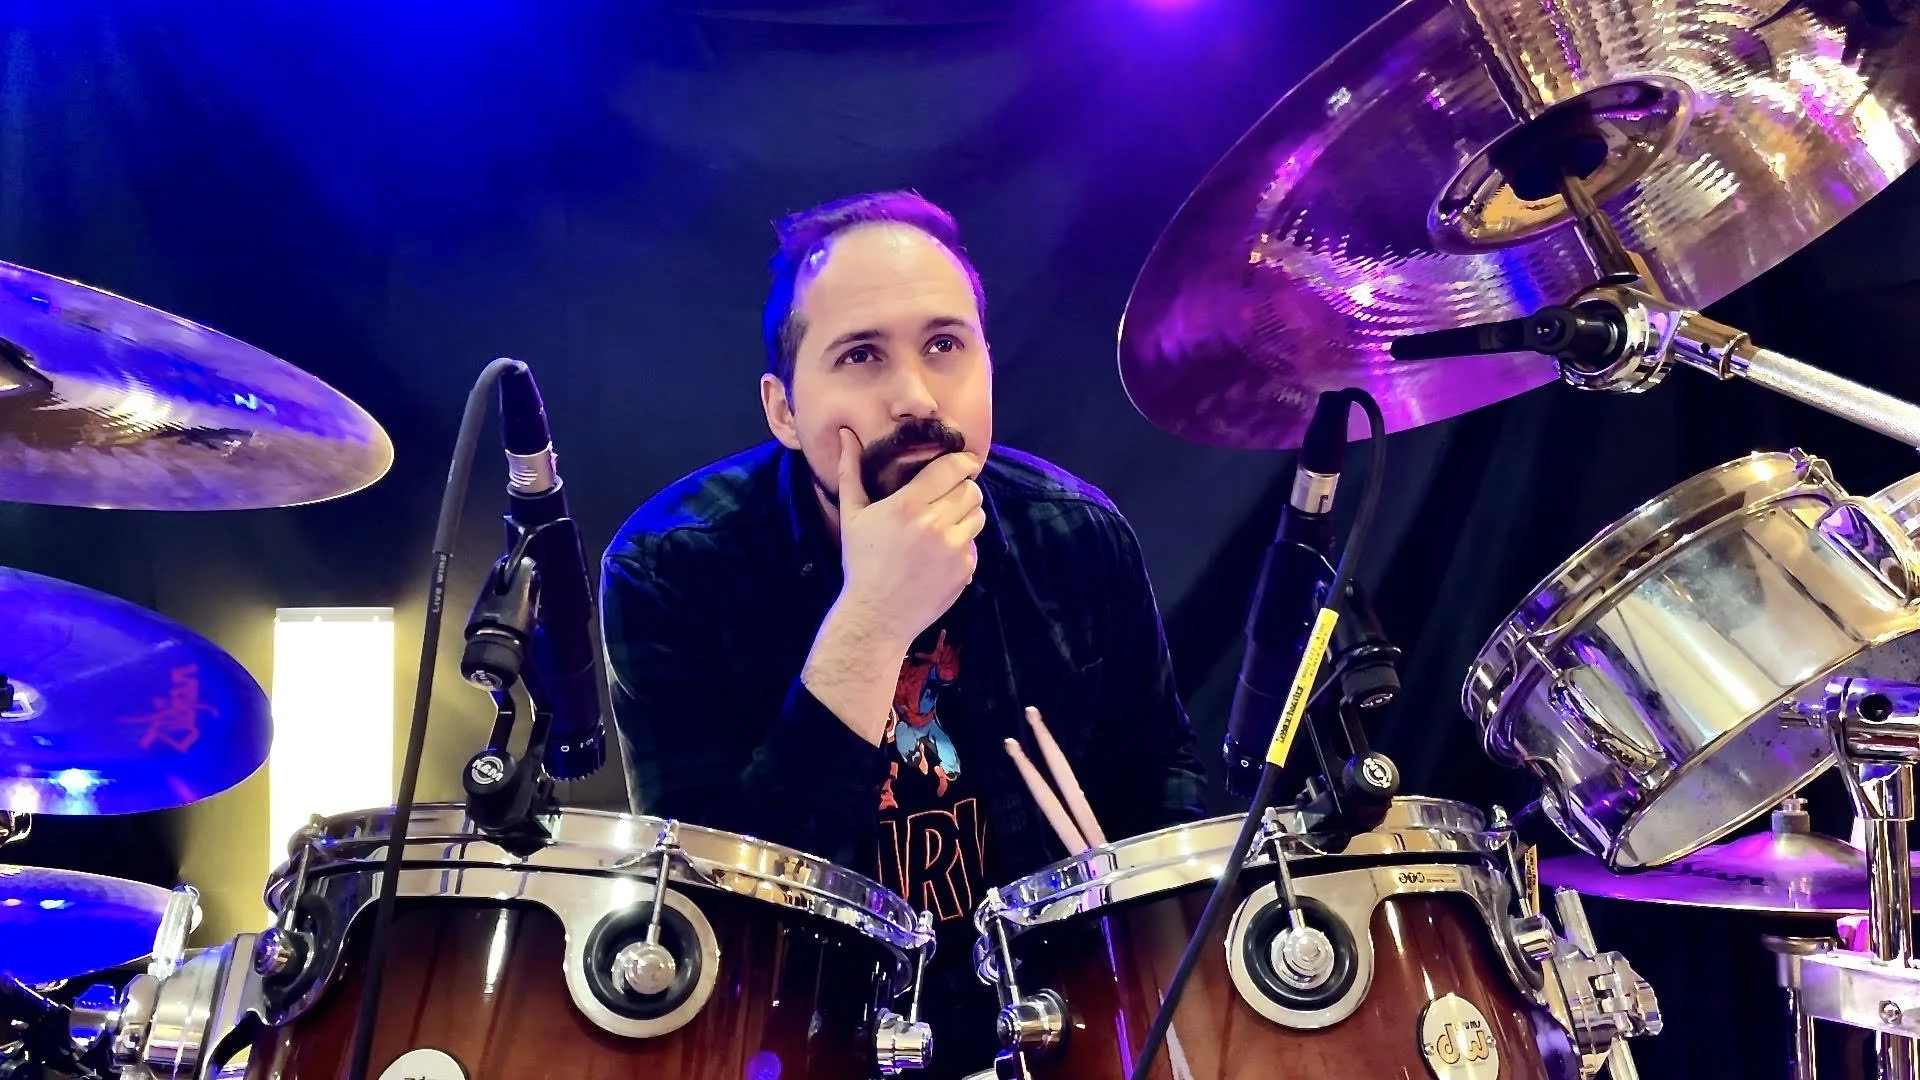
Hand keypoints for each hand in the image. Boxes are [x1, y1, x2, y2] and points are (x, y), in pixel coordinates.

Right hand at [832, 427, 985, 646]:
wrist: (877, 615)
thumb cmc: (862, 562)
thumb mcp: (852, 515)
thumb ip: (850, 471)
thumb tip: (845, 434)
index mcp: (908, 505)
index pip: (953, 468)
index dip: (962, 462)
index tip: (962, 462)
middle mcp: (935, 524)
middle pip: (972, 490)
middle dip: (962, 489)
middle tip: (947, 497)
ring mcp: (954, 549)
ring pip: (978, 515)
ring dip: (965, 515)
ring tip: (944, 524)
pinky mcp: (965, 569)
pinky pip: (975, 544)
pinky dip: (963, 544)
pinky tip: (941, 553)